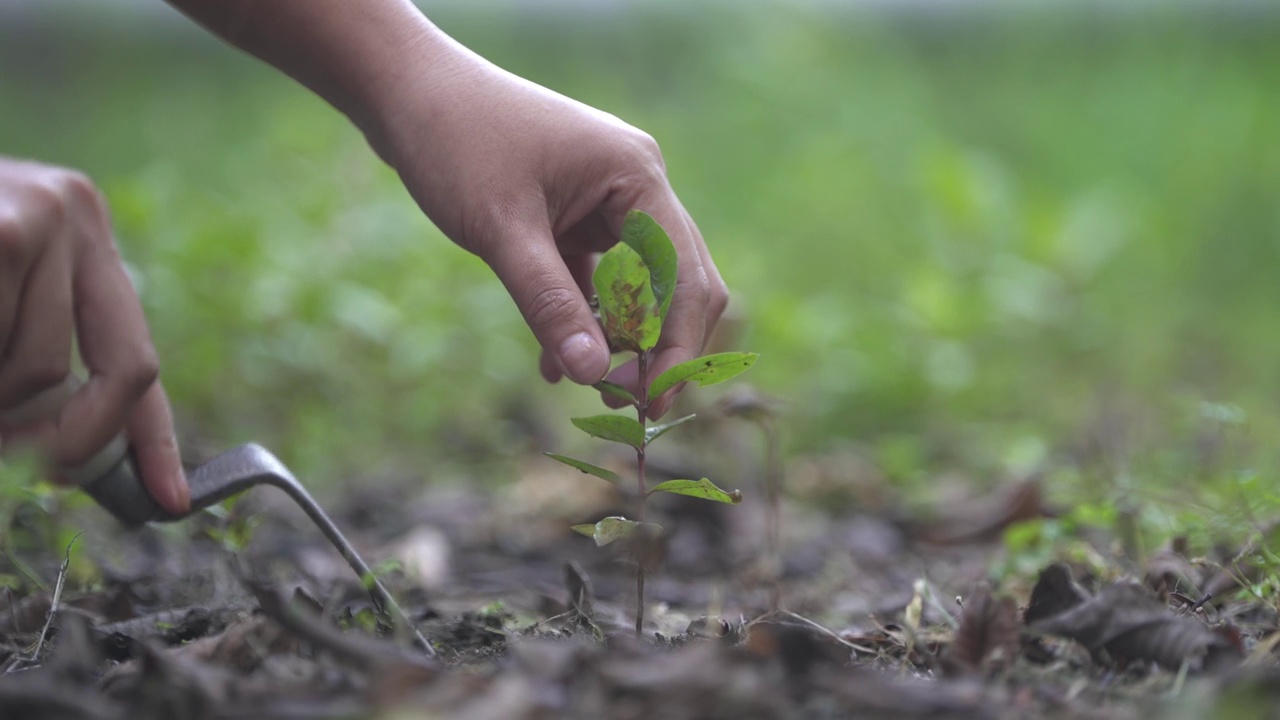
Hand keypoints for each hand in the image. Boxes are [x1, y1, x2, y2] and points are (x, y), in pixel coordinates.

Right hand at [0, 157, 187, 512]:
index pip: (133, 357)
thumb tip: (68, 458)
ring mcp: (30, 216)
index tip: (169, 502)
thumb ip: (29, 346)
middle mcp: (72, 213)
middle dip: (17, 427)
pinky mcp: (0, 233)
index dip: (150, 439)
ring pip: (24, 371)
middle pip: (65, 376)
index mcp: (83, 233)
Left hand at [371, 40, 728, 416]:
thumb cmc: (454, 142)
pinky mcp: (576, 215)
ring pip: (637, 287)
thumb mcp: (502, 230)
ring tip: (594, 390)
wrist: (405, 92)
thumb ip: (550, 303)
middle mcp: (635, 187)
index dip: (676, 346)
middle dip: (656, 347)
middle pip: (676, 284)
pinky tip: (554, 363)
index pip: (684, 275)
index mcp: (636, 177)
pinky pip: (596, 280)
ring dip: (619, 339)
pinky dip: (582, 319)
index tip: (650, 404)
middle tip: (629, 407)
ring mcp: (608, 201)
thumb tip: (593, 376)